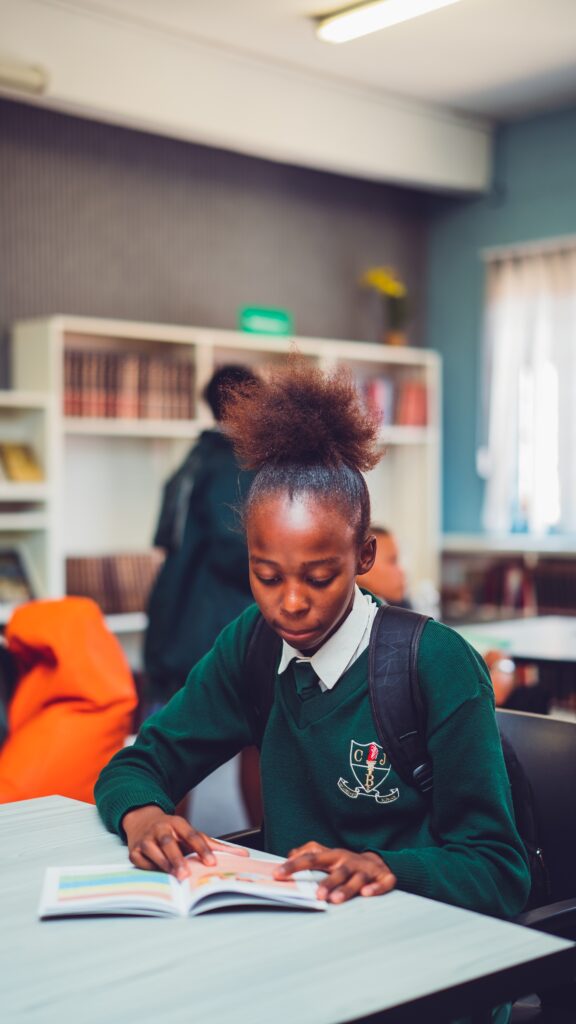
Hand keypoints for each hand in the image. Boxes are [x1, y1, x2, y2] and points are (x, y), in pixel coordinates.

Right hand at [122, 805, 247, 879]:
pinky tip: (158, 875)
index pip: (192, 835)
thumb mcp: (192, 834)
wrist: (142, 820)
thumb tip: (242, 854)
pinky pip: (141, 862)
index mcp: (178, 823)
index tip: (212, 863)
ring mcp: (146, 839)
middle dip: (178, 859)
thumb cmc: (172, 832)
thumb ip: (214, 845)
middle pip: (169, 843)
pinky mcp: (134, 850)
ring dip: (164, 865)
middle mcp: (161, 828)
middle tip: (186, 874)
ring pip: (154, 851)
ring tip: (175, 876)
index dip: (203, 849)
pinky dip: (149, 868)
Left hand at [274, 841, 395, 903]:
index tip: (279, 874)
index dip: (294, 866)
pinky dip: (375, 888)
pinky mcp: (384, 877)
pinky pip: (382, 883)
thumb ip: (308, 853)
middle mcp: (349, 861)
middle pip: (338, 871)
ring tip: (336, 899)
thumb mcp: (327, 855)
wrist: (378, 862)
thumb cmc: (346, 862)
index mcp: (333, 856)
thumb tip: (289, 854)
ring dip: (346, 888)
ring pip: (356, 878)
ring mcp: (367, 869)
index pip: (311, 859)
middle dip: (327, 882)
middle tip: (317, 895)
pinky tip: (367, 893)